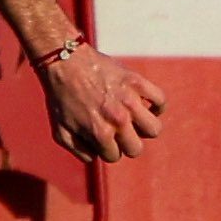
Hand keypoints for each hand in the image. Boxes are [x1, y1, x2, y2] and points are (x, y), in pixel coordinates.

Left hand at [40, 43, 164, 163]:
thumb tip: (96, 157)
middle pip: (136, 148)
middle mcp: (118, 120)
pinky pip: (160, 100)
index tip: (100, 138)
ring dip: (143, 128)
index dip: (106, 149)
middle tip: (117, 132)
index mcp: (100, 133)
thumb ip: (78, 150)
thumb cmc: (60, 98)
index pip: (115, 156)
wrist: (64, 63)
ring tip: (133, 121)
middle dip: (125, 144)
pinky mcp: (137, 82)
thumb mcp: (60, 131)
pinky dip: (156, 105)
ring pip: (153, 129)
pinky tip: (145, 105)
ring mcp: (130, 101)